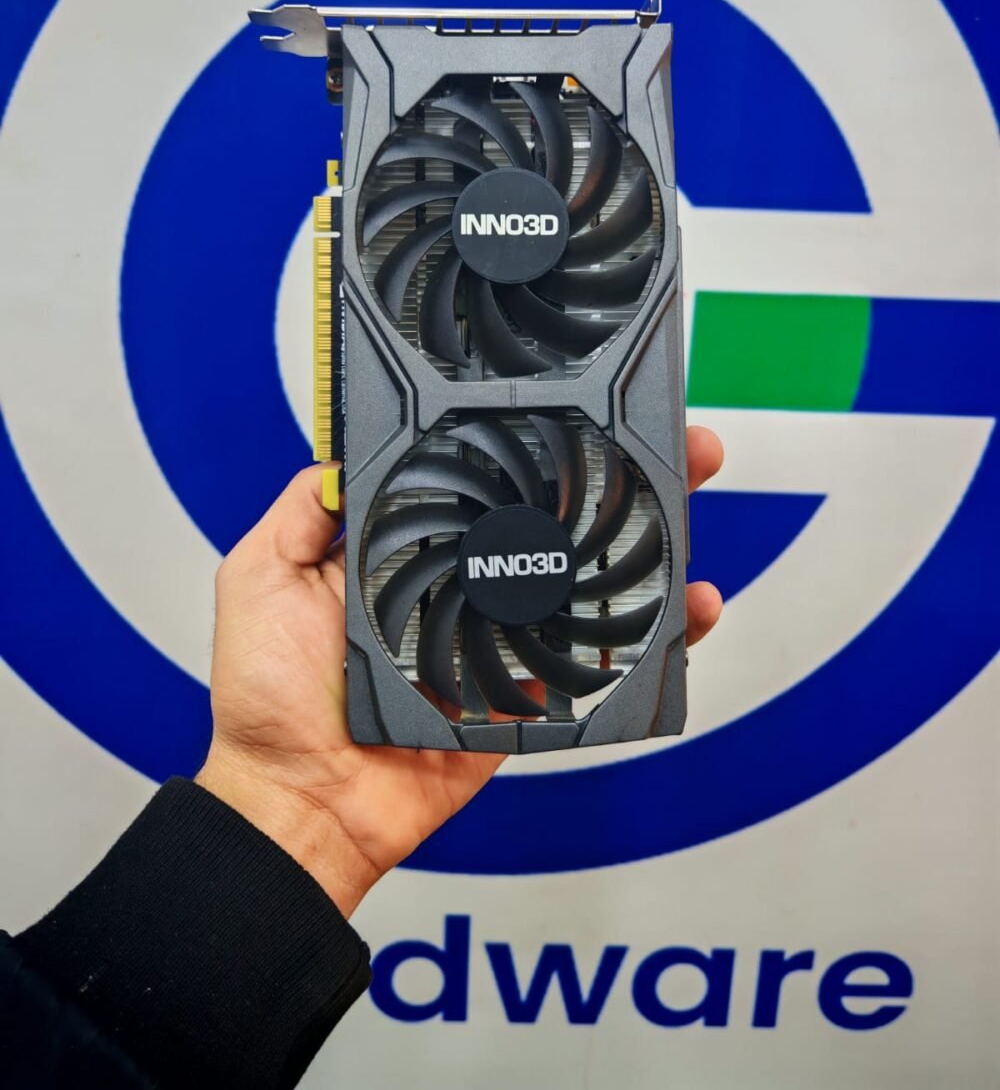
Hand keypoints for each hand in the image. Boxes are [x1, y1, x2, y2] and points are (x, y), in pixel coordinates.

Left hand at [196, 426, 723, 916]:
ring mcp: (498, 640)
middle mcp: (460, 586)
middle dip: (611, 478)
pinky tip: (688, 607)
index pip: (478, 481)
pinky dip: (649, 642)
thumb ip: (300, 510)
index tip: (571, 405)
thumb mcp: (259, 577)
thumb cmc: (269, 700)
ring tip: (690, 500)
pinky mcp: (526, 696)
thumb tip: (342, 449)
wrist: (303, 806)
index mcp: (406, 551)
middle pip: (547, 521)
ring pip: (583, 583)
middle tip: (666, 441)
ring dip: (646, 542)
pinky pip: (593, 667)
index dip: (525, 442)